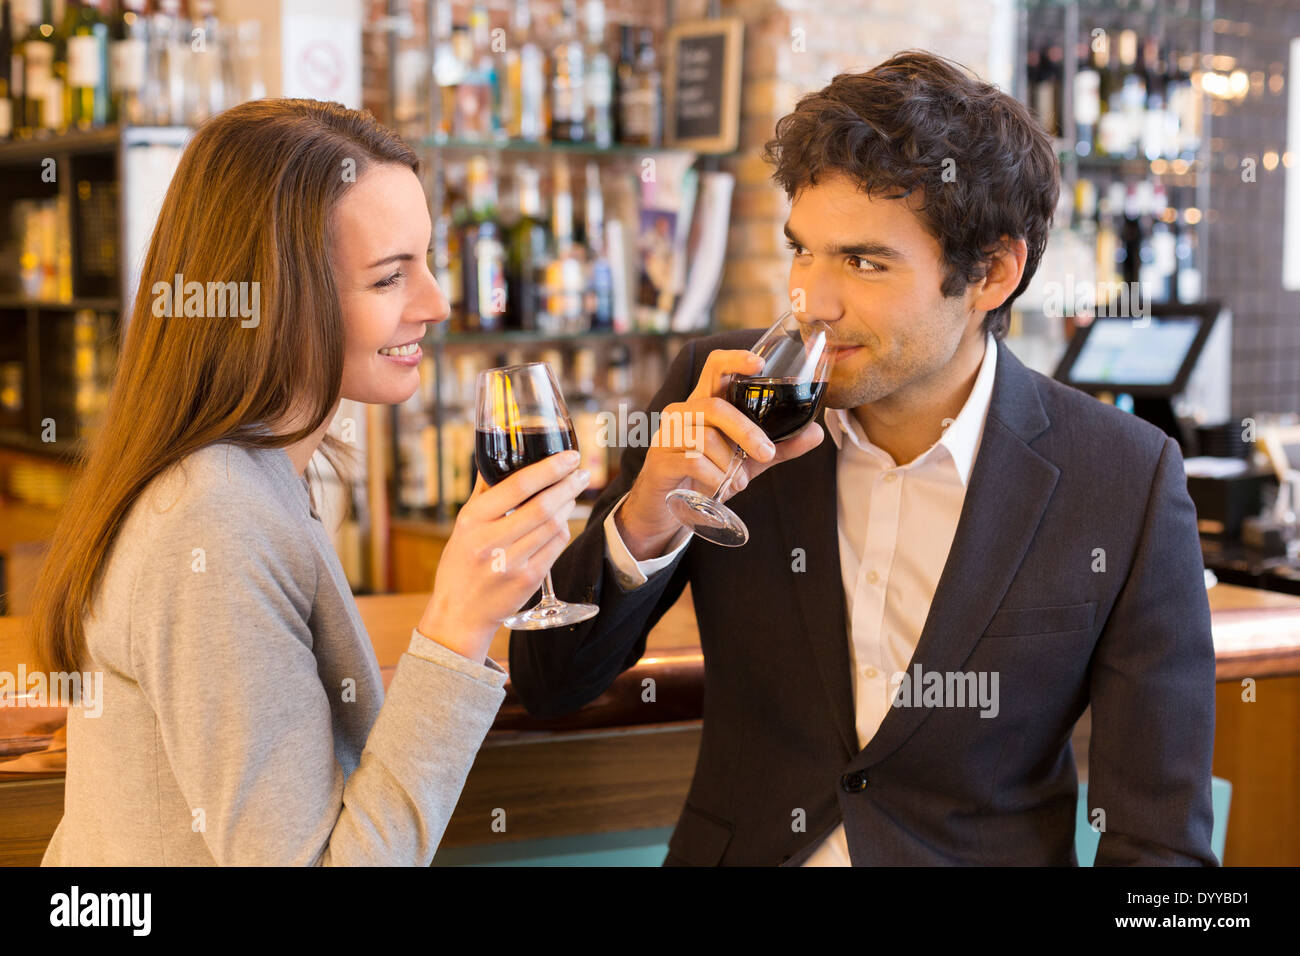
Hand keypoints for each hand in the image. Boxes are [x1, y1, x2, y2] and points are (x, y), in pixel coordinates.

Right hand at [418, 450, 589, 661]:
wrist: (459, 613)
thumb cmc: (461, 563)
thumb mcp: (463, 525)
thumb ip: (483, 492)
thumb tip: (498, 459)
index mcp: (472, 520)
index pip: (518, 485)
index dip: (549, 468)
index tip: (568, 457)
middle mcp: (490, 541)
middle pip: (542, 506)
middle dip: (568, 485)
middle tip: (582, 473)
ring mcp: (510, 562)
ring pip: (553, 526)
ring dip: (568, 505)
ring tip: (573, 493)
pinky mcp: (527, 580)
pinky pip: (555, 547)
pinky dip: (563, 529)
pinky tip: (564, 519)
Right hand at [617, 349, 823, 559]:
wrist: (666, 507)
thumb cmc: (704, 474)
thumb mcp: (745, 460)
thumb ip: (778, 447)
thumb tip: (816, 434)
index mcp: (704, 403)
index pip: (715, 367)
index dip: (735, 359)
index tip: (759, 364)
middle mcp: (683, 412)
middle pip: (716, 406)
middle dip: (746, 431)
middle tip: (767, 453)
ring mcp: (667, 434)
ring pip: (706, 436)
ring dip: (729, 462)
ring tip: (740, 481)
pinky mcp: (660, 460)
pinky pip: (692, 461)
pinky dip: (714, 477)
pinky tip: (721, 487)